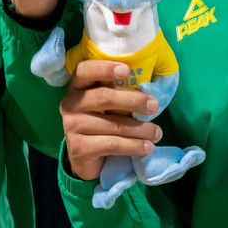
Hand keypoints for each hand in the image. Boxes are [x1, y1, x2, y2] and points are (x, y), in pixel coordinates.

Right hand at [61, 60, 163, 181]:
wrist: (85, 159)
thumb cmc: (100, 124)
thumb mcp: (106, 106)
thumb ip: (118, 94)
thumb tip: (148, 92)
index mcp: (77, 87)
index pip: (85, 71)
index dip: (104, 68)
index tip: (127, 71)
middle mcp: (71, 104)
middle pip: (103, 97)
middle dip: (133, 100)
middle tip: (154, 105)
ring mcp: (72, 126)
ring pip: (113, 125)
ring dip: (140, 129)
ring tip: (157, 133)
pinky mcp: (79, 148)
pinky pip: (112, 144)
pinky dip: (133, 146)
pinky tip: (147, 147)